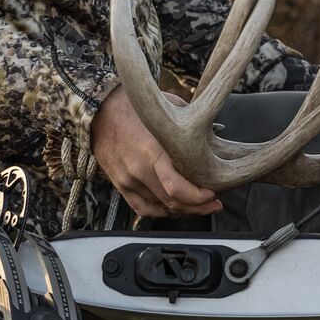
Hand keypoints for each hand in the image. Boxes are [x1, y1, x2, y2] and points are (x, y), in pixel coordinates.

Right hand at [90, 85, 222, 217]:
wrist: (102, 110)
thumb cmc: (138, 107)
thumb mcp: (170, 110)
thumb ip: (191, 128)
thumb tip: (218, 135)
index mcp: (153, 151)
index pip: (177, 187)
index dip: (198, 196)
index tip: (213, 194)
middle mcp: (139, 169)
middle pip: (172, 201)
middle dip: (198, 206)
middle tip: (213, 204)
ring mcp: (128, 179)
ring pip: (161, 207)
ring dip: (182, 210)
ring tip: (199, 205)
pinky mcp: (120, 184)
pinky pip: (143, 208)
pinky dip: (160, 212)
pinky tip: (173, 208)